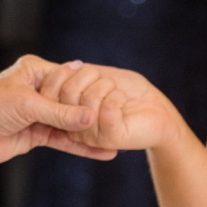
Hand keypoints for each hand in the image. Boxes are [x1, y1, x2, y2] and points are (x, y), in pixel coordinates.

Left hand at [0, 55, 115, 166]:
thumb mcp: (27, 105)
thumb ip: (60, 113)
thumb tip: (91, 117)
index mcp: (35, 70)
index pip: (70, 77)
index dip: (88, 89)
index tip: (110, 97)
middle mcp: (39, 89)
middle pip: (73, 100)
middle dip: (93, 110)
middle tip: (118, 117)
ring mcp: (38, 113)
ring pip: (70, 121)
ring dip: (90, 131)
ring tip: (117, 137)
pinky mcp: (36, 133)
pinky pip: (64, 139)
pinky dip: (81, 147)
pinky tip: (101, 152)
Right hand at [40, 60, 178, 154]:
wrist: (157, 110)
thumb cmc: (129, 91)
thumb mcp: (100, 75)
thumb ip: (79, 75)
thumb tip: (61, 70)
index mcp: (67, 112)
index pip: (49, 92)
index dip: (63, 73)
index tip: (83, 67)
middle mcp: (74, 127)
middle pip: (66, 94)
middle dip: (88, 76)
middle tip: (106, 80)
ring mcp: (90, 135)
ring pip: (87, 101)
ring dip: (106, 86)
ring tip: (117, 91)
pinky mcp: (109, 139)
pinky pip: (106, 111)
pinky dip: (117, 96)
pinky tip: (123, 99)